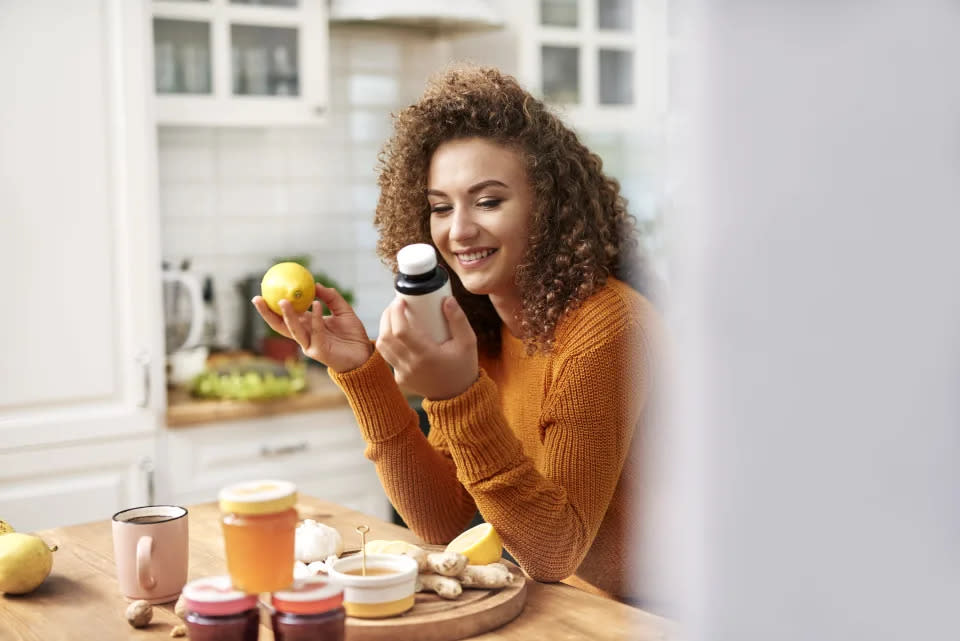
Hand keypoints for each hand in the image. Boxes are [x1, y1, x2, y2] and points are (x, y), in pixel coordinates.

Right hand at [252, 284, 372, 372]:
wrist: (364, 354)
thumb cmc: (352, 334)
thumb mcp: (343, 310)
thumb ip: (330, 297)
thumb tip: (316, 285)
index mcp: (306, 325)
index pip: (284, 316)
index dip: (272, 306)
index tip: (262, 292)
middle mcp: (304, 335)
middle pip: (280, 325)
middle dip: (266, 314)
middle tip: (258, 298)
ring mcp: (310, 344)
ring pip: (294, 330)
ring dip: (288, 316)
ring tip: (283, 301)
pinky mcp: (320, 351)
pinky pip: (316, 332)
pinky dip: (315, 317)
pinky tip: (315, 304)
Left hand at [376, 296, 478, 399]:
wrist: (458, 397)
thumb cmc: (464, 367)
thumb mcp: (468, 342)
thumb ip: (458, 319)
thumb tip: (447, 299)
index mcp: (427, 356)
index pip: (401, 331)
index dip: (396, 313)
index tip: (400, 301)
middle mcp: (411, 366)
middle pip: (386, 336)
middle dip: (387, 316)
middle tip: (396, 305)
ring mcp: (403, 374)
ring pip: (383, 347)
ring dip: (384, 328)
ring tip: (394, 317)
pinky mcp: (400, 378)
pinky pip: (388, 357)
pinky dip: (390, 343)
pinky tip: (400, 335)